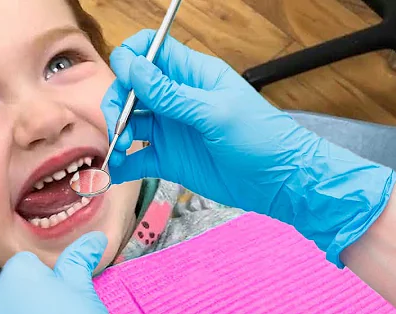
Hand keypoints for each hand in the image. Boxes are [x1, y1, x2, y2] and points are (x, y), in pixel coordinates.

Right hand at [101, 29, 395, 266]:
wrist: (280, 182)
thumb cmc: (261, 137)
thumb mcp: (214, 112)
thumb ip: (170, 94)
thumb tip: (133, 67)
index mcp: (190, 75)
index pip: (150, 50)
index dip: (130, 59)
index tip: (124, 82)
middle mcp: (175, 99)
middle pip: (130, 88)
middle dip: (117, 104)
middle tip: (121, 128)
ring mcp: (170, 129)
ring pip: (130, 121)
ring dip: (117, 133)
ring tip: (121, 149)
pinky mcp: (169, 159)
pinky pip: (137, 158)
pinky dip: (123, 164)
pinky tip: (115, 171)